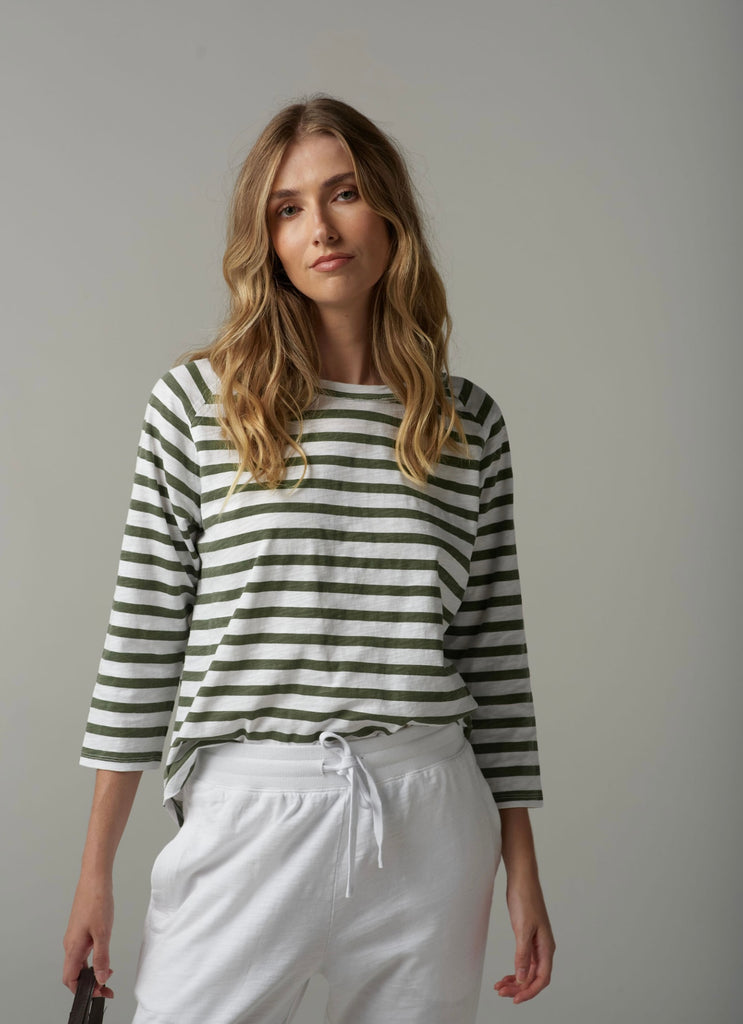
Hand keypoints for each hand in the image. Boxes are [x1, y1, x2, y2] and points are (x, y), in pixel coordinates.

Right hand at [62, 875, 114, 999]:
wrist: (94, 879)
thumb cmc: (97, 901)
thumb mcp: (103, 932)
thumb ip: (102, 958)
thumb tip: (101, 978)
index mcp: (73, 947)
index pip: (70, 980)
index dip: (83, 991)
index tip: (99, 993)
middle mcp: (70, 944)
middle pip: (74, 974)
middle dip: (89, 984)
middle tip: (107, 988)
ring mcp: (74, 937)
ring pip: (79, 962)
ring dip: (92, 972)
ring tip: (108, 975)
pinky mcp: (80, 929)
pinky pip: (83, 951)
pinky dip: (93, 959)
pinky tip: (104, 957)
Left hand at [494, 875, 554, 1003]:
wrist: (521, 880)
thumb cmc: (525, 900)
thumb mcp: (522, 928)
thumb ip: (522, 954)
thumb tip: (521, 978)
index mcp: (546, 947)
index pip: (542, 978)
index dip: (530, 991)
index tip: (515, 999)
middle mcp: (543, 948)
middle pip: (534, 977)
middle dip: (519, 988)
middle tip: (501, 992)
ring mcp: (536, 944)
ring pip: (527, 971)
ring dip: (515, 980)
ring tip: (499, 986)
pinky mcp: (527, 938)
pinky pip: (523, 961)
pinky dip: (514, 970)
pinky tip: (505, 975)